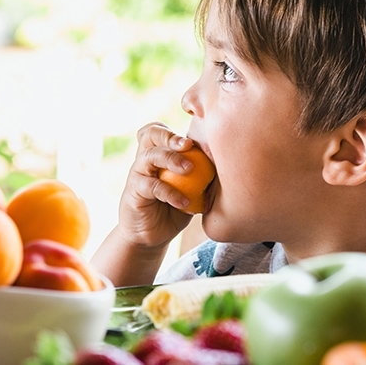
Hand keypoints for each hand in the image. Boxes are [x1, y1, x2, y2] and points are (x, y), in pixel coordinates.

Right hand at [115, 122, 197, 248]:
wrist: (151, 236)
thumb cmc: (175, 209)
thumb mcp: (192, 190)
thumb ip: (203, 175)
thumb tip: (231, 163)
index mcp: (157, 155)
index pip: (157, 130)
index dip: (171, 129)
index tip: (192, 140)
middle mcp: (145, 160)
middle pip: (150, 134)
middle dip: (170, 136)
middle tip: (189, 146)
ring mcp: (137, 175)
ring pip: (149, 156)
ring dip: (171, 159)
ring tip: (189, 169)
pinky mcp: (134, 192)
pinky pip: (151, 185)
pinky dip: (170, 192)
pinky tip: (185, 203)